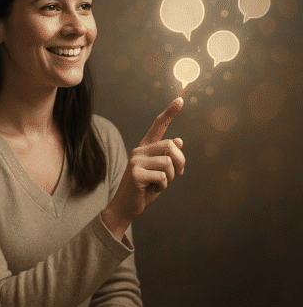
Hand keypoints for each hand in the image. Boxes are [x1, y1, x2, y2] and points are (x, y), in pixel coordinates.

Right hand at [102, 97, 185, 239]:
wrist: (126, 207)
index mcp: (145, 148)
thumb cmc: (145, 190)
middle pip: (171, 145)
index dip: (170, 112)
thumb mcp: (160, 172)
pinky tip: (152, 190)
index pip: (158, 126)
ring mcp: (136, 161)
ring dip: (171, 178)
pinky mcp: (135, 173)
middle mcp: (139, 150)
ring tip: (159, 185)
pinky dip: (163, 187)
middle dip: (181, 162)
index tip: (180, 99)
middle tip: (177, 175)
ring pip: (168, 162)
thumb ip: (167, 157)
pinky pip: (163, 177)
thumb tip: (179, 140)